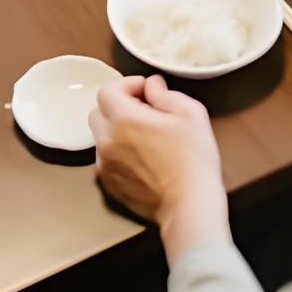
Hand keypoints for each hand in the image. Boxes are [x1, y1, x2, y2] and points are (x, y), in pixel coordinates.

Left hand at [90, 75, 228, 263]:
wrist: (190, 207)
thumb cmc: (193, 158)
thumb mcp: (189, 113)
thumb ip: (164, 92)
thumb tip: (151, 85)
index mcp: (123, 118)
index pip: (107, 90)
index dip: (126, 85)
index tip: (146, 92)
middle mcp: (107, 140)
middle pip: (98, 112)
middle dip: (117, 106)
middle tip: (144, 112)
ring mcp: (105, 164)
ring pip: (100, 137)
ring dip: (115, 130)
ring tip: (143, 137)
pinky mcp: (109, 185)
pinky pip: (105, 159)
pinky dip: (117, 153)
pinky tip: (141, 159)